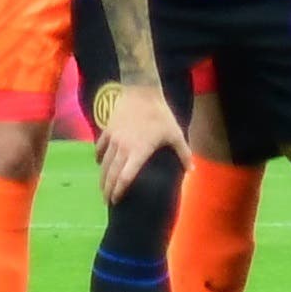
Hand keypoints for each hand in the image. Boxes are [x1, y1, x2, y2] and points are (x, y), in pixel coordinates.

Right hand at [97, 79, 182, 200]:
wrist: (141, 90)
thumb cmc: (160, 114)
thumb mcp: (175, 133)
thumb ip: (183, 153)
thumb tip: (192, 170)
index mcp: (139, 151)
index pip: (125, 178)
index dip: (119, 191)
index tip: (116, 201)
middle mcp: (123, 148)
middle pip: (112, 174)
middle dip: (108, 189)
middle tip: (107, 201)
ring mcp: (113, 138)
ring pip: (104, 163)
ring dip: (102, 177)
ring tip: (102, 188)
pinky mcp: (108, 129)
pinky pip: (100, 147)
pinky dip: (98, 157)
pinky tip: (99, 163)